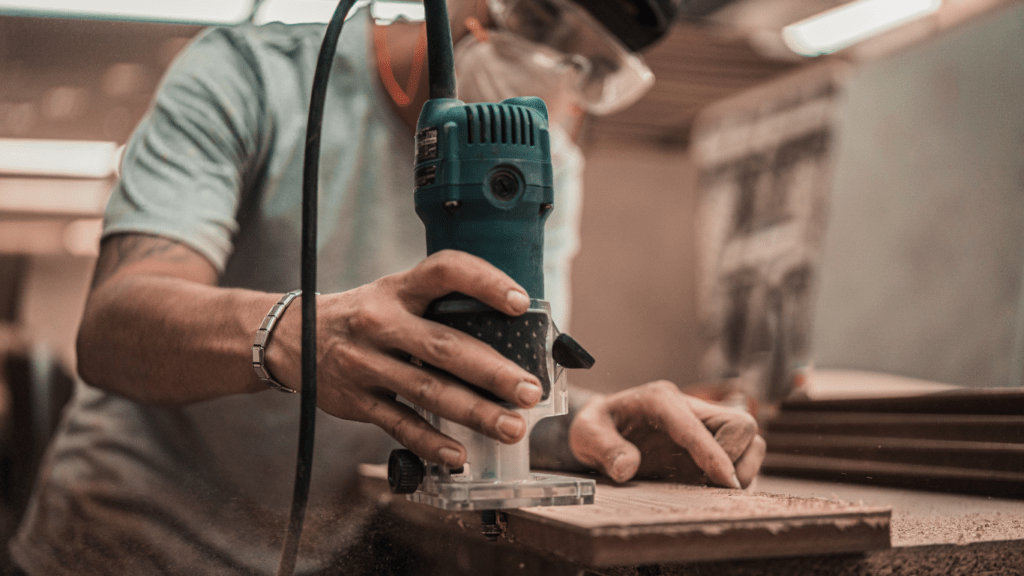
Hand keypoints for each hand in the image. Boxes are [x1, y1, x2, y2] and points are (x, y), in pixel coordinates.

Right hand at [271, 250, 542, 470]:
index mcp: (399, 290)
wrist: (292, 338)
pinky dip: (430, 443)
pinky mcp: (356, 400)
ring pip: (427, 391)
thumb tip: (512, 331)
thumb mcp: (394, 295)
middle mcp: (381, 323)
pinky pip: (399, 425)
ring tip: (511, 427)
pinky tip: (459, 455)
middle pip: (444, 346)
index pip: (444, 271)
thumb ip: (439, 308)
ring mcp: (366, 363)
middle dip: (492, 371)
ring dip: (474, 412)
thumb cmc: (365, 315)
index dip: (483, 282)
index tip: (519, 302)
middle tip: (530, 390)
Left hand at [568, 381, 765, 487]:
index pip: (695, 424)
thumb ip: (604, 448)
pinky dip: (737, 474)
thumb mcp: (586, 434)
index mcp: (658, 400)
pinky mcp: (709, 442)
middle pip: (739, 424)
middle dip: (734, 458)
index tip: (726, 481)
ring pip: (749, 438)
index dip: (713, 453)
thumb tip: (627, 468)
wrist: (602, 428)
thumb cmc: (596, 428)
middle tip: (710, 486)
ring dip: (742, 467)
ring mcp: (701, 424)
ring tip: (711, 488)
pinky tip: (709, 488)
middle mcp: (687, 407)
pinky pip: (742, 454)